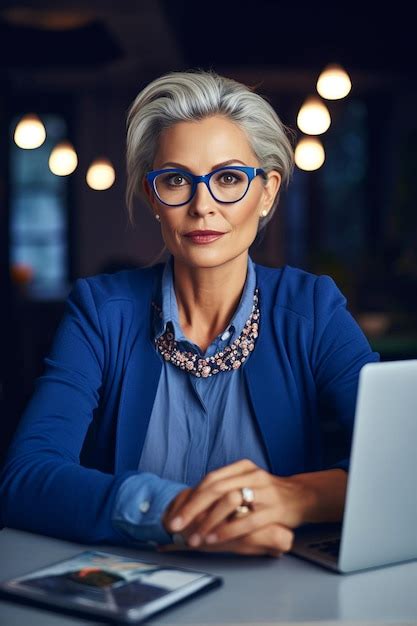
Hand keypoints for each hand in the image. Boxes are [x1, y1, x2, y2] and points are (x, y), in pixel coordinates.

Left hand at [159, 459, 312, 554]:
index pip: (210, 480)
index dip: (190, 497)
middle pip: (215, 489)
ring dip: (208, 521)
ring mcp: (265, 491)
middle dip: (192, 509)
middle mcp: (252, 475)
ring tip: (194, 537)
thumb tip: (190, 504)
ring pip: (230, 503)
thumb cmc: (266, 494)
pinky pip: (248, 520)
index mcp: (242, 467)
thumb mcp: (246, 484)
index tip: (173, 515)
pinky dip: (228, 530)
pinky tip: (215, 539)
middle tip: (175, 526)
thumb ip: (224, 490)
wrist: (301, 497)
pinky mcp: (275, 510)